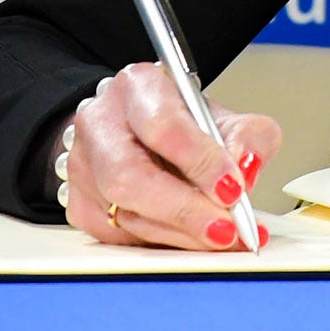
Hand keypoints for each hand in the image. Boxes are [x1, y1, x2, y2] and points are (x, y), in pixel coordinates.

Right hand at [54, 61, 283, 249]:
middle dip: (185, 210)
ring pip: (124, 213)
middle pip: (130, 176)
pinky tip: (190, 239)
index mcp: (138, 86)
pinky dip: (160, 243)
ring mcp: (83, 166)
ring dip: (179, 234)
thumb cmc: (184, 124)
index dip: (200, 161)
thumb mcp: (227, 118)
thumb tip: (246, 168)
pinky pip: (118, 236)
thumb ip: (250, 136)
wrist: (141, 133)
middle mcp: (100, 122)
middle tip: (226, 229)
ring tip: (221, 237)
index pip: (164, 125)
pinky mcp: (79, 204)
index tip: (233, 189)